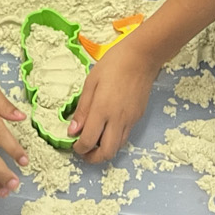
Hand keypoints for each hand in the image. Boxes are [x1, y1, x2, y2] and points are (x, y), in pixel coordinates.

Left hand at [67, 41, 157, 161]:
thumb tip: (73, 131)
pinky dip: (114, 139)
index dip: (79, 149)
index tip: (74, 144)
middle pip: (106, 153)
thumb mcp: (91, 82)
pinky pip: (125, 135)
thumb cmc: (113, 64)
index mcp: (102, 110)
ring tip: (95, 140)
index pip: (89, 141)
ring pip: (118, 147)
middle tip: (84, 151)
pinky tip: (108, 127)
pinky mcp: (138, 117)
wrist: (142, 57)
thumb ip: (82, 109)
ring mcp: (130, 120)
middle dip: (93, 158)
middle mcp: (117, 120)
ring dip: (105, 150)